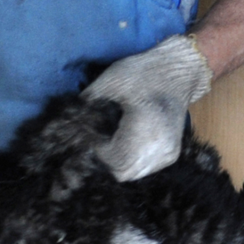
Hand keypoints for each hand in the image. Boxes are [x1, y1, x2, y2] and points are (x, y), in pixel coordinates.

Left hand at [83, 35, 212, 180]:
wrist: (181, 70)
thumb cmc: (145, 73)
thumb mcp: (109, 83)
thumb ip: (86, 107)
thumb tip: (62, 125)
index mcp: (146, 132)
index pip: (111, 160)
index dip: (93, 154)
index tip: (83, 139)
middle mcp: (160, 150)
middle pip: (121, 173)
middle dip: (102, 162)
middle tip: (91, 143)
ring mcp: (167, 156)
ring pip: (132, 174)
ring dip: (115, 163)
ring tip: (105, 143)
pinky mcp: (170, 155)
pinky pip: (143, 169)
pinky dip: (128, 161)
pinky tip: (121, 144)